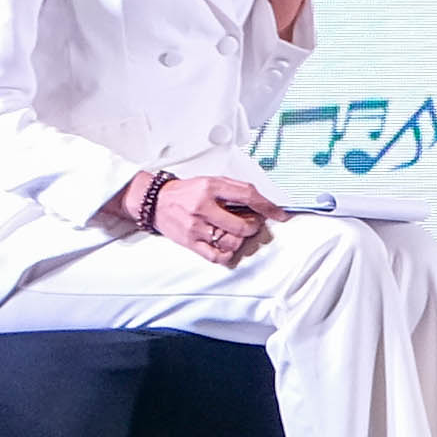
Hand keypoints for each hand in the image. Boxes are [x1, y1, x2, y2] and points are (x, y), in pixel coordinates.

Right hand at [157, 175, 284, 270]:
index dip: (268, 206)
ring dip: (241, 239)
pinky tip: (228, 246)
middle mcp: (203, 208)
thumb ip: (235, 189)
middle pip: (242, 225)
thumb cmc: (187, 192)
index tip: (280, 214)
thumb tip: (260, 202)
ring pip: (232, 241)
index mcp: (211, 188)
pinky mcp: (190, 242)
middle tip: (253, 222)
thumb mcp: (211, 181)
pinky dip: (228, 254)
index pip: (248, 196)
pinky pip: (217, 255)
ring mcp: (196, 227)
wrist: (157, 201)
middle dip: (254, 226)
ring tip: (237, 232)